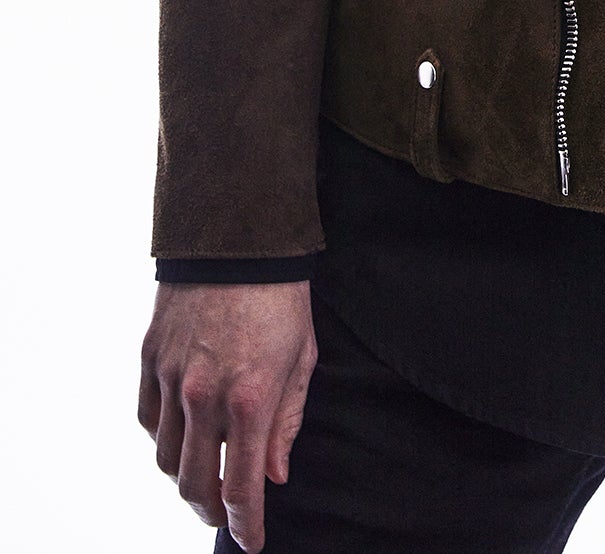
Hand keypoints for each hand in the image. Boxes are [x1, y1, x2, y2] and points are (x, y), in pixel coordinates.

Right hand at [138, 280, 316, 551]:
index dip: (245, 525)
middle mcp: (204, 395)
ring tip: (203, 475)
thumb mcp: (302, 358)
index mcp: (250, 398)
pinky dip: (161, 438)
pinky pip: (146, 420)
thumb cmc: (281, 297)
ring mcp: (171, 378)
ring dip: (183, 478)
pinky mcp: (150, 359)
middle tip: (226, 513)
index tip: (251, 541)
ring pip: (164, 459)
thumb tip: (274, 476)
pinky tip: (180, 435)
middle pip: (194, 484)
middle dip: (211, 511)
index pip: (240, 488)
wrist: (238, 236)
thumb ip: (286, 423)